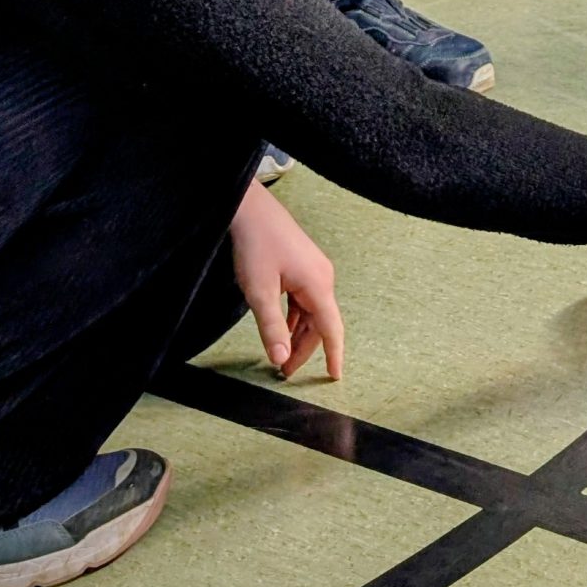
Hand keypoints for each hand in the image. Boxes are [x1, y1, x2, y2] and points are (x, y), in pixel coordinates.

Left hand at [230, 180, 345, 381]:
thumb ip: (272, 327)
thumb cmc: (257, 244)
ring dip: (298, 334)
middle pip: (320, 323)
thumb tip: (281, 357)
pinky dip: (294, 318)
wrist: (251, 210)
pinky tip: (281, 327)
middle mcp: (322, 278)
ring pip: (311, 312)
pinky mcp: (303, 266)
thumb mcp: (259, 291)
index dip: (334, 354)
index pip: (331, 328)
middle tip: (284, 370)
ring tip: (281, 354)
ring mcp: (314, 271)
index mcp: (318, 285)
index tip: (334, 376)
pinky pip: (304, 300)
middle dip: (304, 348)